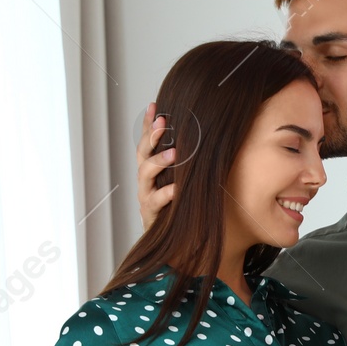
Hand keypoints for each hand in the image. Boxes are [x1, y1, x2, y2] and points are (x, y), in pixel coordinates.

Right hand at [135, 100, 174, 231]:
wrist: (173, 239)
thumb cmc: (178, 204)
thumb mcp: (181, 178)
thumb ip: (187, 159)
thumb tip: (204, 134)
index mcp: (151, 167)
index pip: (146, 140)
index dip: (147, 124)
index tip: (153, 105)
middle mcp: (145, 179)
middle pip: (142, 153)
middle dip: (151, 136)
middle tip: (162, 121)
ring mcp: (145, 195)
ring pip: (145, 174)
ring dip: (159, 161)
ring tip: (174, 152)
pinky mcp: (150, 214)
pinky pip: (156, 201)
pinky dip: (167, 194)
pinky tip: (178, 188)